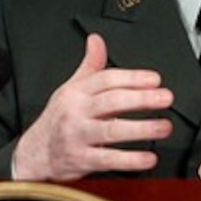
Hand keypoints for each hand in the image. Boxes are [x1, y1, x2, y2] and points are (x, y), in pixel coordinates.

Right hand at [13, 33, 173, 179]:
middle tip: (165, 98)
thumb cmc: (58, 119)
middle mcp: (76, 113)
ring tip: (164, 126)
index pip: (106, 80)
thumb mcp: (70, 88)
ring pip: (111, 130)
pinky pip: (108, 160)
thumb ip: (89, 66)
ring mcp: (78, 136)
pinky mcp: (82, 160)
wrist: (35, 153)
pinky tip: (149, 157)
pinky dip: (130, 160)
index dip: (132, 78)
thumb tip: (96, 40)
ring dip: (141, 129)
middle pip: (112, 102)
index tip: (155, 79)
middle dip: (141, 99)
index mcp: (76, 93)